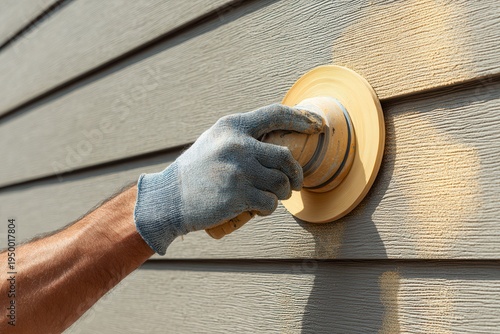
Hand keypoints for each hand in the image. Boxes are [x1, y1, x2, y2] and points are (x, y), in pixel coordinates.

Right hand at [133, 104, 323, 254]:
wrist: (169, 198)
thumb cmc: (196, 171)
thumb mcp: (215, 142)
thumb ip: (243, 137)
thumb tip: (279, 138)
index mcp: (232, 126)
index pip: (276, 114)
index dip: (302, 118)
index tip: (318, 125)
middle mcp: (237, 144)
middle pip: (285, 157)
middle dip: (295, 174)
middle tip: (294, 184)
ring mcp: (238, 169)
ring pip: (281, 183)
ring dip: (283, 193)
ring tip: (273, 197)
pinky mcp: (237, 194)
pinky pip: (270, 203)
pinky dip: (269, 208)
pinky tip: (260, 208)